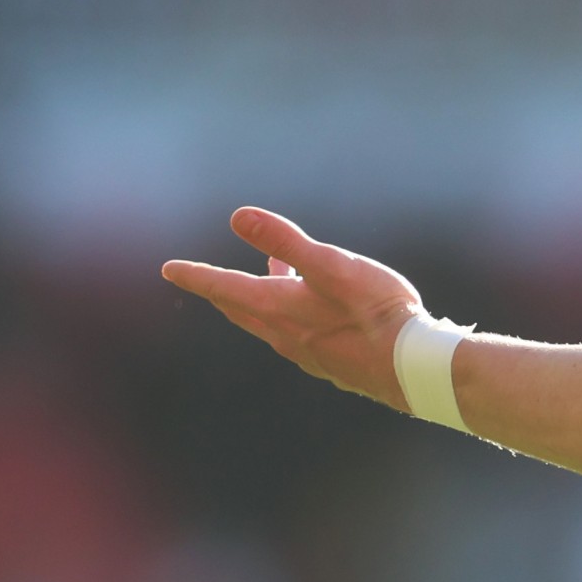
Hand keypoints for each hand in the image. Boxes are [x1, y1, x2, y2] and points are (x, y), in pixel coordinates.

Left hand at [161, 207, 426, 410]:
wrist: (411, 365)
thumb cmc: (374, 311)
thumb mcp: (330, 265)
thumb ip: (285, 242)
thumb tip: (239, 216)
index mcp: (278, 307)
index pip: (225, 287)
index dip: (196, 275)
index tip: (169, 270)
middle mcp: (286, 334)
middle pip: (242, 311)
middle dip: (223, 293)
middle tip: (206, 284)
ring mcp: (309, 354)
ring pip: (270, 325)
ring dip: (260, 304)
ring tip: (269, 284)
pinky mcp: (334, 365)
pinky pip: (299, 339)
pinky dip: (292, 320)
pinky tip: (314, 318)